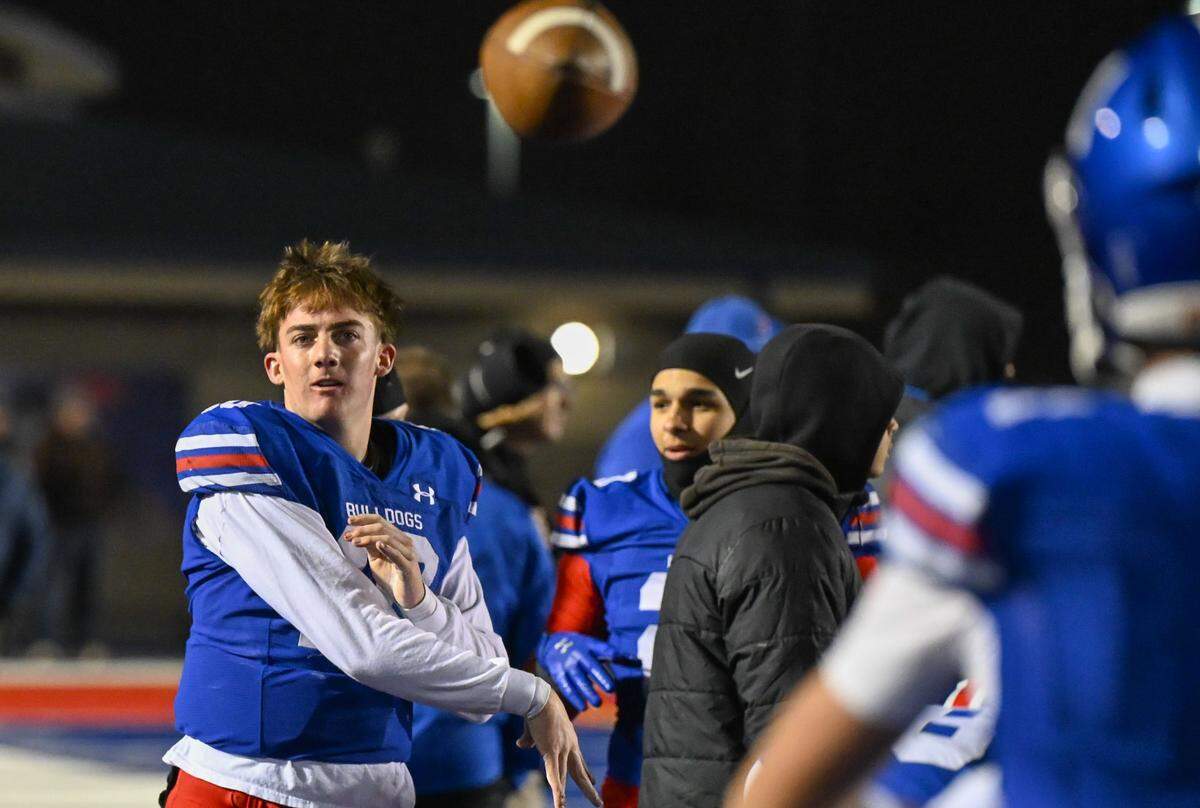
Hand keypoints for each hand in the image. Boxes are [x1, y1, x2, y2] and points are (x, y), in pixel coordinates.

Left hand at [343, 514, 425, 608]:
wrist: (406, 596)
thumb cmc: (391, 575)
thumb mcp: (376, 559)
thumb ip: (369, 546)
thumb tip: (356, 534)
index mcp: (396, 537)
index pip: (380, 521)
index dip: (364, 518)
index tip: (349, 520)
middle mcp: (403, 542)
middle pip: (382, 528)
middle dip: (363, 529)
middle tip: (348, 535)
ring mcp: (407, 553)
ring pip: (388, 539)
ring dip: (369, 538)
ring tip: (355, 542)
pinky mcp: (408, 567)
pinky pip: (398, 555)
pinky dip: (388, 549)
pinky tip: (378, 545)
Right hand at [518, 691, 600, 806]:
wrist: (539, 697)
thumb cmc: (537, 708)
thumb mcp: (535, 728)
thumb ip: (529, 739)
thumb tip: (521, 744)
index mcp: (569, 739)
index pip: (580, 760)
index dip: (587, 772)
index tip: (594, 780)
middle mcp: (570, 746)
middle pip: (580, 773)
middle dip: (589, 789)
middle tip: (599, 802)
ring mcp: (562, 749)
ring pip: (567, 778)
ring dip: (566, 796)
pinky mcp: (551, 751)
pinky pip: (554, 775)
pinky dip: (557, 790)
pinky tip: (559, 802)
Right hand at [537, 632, 614, 712]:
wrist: (551, 645)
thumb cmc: (579, 647)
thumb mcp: (592, 645)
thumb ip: (610, 652)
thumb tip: (633, 659)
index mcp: (588, 645)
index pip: (601, 649)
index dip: (609, 653)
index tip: (618, 659)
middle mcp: (577, 654)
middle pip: (590, 666)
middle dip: (600, 677)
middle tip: (611, 689)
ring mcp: (566, 664)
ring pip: (578, 679)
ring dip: (587, 692)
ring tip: (598, 703)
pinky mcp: (557, 674)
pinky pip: (566, 687)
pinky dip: (574, 698)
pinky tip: (583, 707)